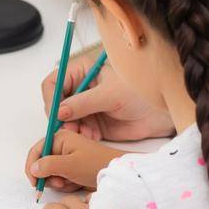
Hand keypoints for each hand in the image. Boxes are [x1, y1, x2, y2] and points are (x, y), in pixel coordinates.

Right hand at [24, 130, 123, 191]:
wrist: (116, 175)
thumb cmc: (96, 165)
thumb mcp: (70, 165)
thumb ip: (48, 165)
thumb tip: (33, 169)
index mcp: (60, 137)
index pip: (37, 151)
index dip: (32, 167)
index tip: (34, 182)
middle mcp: (62, 146)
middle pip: (42, 164)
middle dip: (50, 177)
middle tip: (61, 182)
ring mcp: (67, 158)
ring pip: (51, 175)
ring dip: (59, 182)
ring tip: (72, 182)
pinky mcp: (73, 169)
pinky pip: (61, 179)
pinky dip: (66, 185)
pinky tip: (77, 184)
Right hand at [39, 51, 172, 142]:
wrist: (157, 114)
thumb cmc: (139, 94)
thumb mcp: (110, 94)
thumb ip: (84, 102)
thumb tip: (60, 111)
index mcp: (82, 72)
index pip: (54, 82)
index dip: (51, 98)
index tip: (56, 114)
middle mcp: (80, 89)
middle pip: (55, 103)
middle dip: (61, 118)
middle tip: (71, 129)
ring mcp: (84, 107)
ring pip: (64, 120)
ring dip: (71, 129)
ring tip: (87, 134)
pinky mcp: (90, 123)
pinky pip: (76, 131)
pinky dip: (80, 135)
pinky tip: (94, 136)